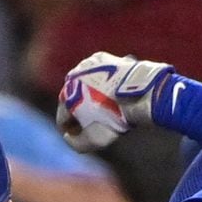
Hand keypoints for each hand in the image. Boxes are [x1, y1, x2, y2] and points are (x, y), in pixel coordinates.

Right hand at [56, 52, 171, 150]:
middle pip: (71, 100)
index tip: (78, 136)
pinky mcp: (102, 58)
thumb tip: (69, 137)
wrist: (139, 93)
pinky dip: (101, 82)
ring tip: (104, 105)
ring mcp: (86, 65)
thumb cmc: (115, 118)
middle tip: (91, 122)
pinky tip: (112, 91)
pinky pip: (97, 73)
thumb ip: (76, 143)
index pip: (62, 119)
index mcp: (65, 97)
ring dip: (89, 95)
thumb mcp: (95, 140)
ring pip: (83, 85)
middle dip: (79, 112)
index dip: (69, 131)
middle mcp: (71, 78)